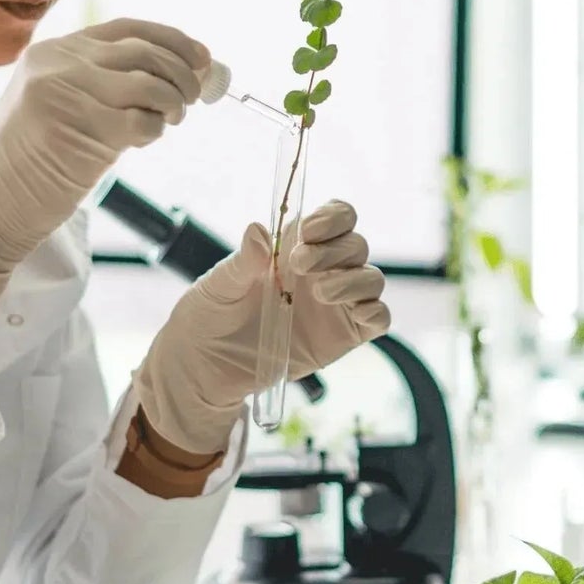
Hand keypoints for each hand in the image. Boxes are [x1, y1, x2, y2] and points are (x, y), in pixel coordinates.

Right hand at [0, 18, 207, 323]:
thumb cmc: (27, 165)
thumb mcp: (58, 106)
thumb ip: (105, 85)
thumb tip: (183, 74)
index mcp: (53, 52)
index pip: (127, 29)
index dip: (172, 39)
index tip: (202, 57)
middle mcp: (59, 63)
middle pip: (145, 51)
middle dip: (184, 72)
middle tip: (194, 96)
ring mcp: (69, 93)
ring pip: (151, 83)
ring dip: (174, 102)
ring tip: (169, 120)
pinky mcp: (83, 129)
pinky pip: (142, 121)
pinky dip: (154, 130)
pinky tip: (141, 140)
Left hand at [131, 200, 389, 451]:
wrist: (205, 366)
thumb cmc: (210, 314)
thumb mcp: (218, 285)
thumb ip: (242, 261)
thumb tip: (257, 230)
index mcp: (295, 246)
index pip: (336, 217)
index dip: (333, 217)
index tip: (309, 230)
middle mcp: (323, 270)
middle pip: (356, 246)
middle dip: (334, 251)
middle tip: (299, 265)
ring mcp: (337, 303)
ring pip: (371, 279)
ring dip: (354, 280)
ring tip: (319, 293)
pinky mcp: (344, 336)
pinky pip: (377, 318)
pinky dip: (375, 312)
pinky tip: (355, 314)